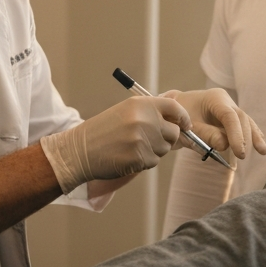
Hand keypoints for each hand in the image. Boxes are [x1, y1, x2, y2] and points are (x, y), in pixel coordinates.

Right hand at [40, 96, 190, 193]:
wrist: (80, 150)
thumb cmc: (102, 131)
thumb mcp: (125, 112)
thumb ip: (150, 113)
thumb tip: (177, 121)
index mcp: (140, 104)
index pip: (174, 107)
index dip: (183, 117)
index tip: (186, 124)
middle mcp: (144, 119)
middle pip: (174, 132)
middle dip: (166, 138)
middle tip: (150, 140)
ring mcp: (143, 139)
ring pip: (164, 148)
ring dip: (154, 151)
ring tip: (133, 147)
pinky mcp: (140, 158)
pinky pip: (154, 161)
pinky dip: (145, 162)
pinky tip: (128, 156)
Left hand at [162, 88, 265, 159]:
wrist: (173, 112)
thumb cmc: (179, 118)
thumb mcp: (189, 128)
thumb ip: (206, 135)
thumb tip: (225, 145)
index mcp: (215, 98)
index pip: (230, 116)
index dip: (236, 135)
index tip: (239, 152)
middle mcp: (225, 101)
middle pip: (241, 118)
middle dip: (245, 137)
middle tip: (242, 155)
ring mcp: (230, 108)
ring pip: (246, 121)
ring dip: (254, 137)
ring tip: (263, 151)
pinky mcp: (230, 117)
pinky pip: (244, 125)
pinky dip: (252, 134)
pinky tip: (261, 144)